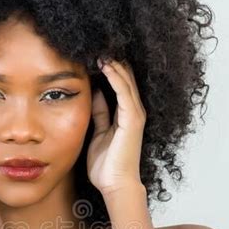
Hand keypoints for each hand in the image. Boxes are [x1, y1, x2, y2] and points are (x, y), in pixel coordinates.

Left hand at [87, 58, 146, 195]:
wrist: (115, 185)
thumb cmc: (106, 165)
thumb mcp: (98, 133)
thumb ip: (99, 114)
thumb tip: (93, 94)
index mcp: (125, 115)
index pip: (118, 84)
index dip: (108, 68)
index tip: (93, 53)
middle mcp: (133, 112)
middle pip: (125, 78)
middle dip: (112, 61)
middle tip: (97, 43)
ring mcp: (135, 115)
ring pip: (126, 81)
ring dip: (114, 63)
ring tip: (101, 47)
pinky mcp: (133, 120)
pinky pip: (124, 92)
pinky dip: (116, 77)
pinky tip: (107, 64)